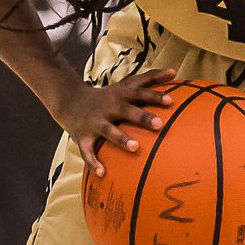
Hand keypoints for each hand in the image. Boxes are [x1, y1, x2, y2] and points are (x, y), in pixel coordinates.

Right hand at [50, 68, 177, 176]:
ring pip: (108, 130)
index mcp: (121, 96)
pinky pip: (87, 151)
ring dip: (121, 139)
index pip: (140, 93)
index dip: (154, 96)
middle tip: (160, 124)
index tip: (171, 100)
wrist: (70, 101)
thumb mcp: (126, 84)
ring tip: (135, 148)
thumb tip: (174, 71)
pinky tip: (102, 173)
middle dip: (142, 117)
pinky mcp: (83, 137)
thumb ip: (149, 78)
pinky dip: (93, 162)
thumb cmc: (108, 96)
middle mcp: (109, 107)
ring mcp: (95, 122)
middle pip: (127, 111)